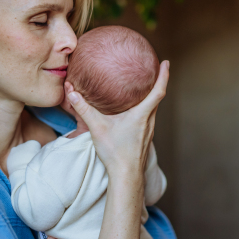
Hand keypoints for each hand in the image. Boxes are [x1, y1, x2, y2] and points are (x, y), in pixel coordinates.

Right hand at [65, 61, 169, 181]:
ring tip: (146, 87)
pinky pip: (148, 119)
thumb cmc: (116, 153)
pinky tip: (135, 112)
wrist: (126, 177)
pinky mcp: (144, 138)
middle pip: (158, 98)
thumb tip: (71, 91)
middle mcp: (149, 121)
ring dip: (152, 97)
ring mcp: (148, 131)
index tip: (167, 62)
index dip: (164, 75)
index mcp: (142, 115)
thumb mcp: (97, 128)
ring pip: (153, 110)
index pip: (158, 91)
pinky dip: (146, 109)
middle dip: (159, 83)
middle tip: (157, 70)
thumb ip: (84, 109)